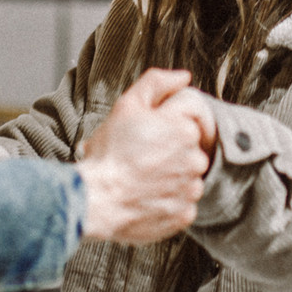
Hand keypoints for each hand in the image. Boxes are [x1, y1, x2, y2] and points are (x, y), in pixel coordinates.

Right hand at [77, 69, 211, 242]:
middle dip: (168, 156)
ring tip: (142, 181)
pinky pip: (182, 205)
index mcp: (185, 129)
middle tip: (140, 161)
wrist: (96, 198)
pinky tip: (147, 198)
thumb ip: (157, 83)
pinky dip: (168, 203)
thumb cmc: (109, 153)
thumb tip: (183, 76)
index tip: (145, 141)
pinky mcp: (184, 214)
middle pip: (187, 154)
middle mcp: (195, 159)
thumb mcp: (127, 106)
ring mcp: (191, 189)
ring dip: (169, 180)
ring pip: (186, 180)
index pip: (185, 128)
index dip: (163, 133)